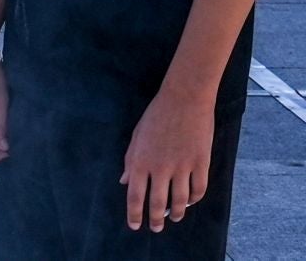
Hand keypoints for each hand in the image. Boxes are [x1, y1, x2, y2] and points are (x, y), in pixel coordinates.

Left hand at [122, 87, 213, 232]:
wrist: (184, 100)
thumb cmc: (156, 116)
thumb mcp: (137, 137)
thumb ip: (131, 162)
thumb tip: (125, 182)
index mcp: (140, 162)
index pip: (135, 196)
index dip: (134, 214)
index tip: (135, 226)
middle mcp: (160, 168)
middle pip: (158, 203)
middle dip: (156, 220)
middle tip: (156, 228)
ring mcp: (182, 167)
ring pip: (180, 201)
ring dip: (177, 213)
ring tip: (174, 218)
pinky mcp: (201, 164)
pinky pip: (198, 190)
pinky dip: (194, 200)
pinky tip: (190, 202)